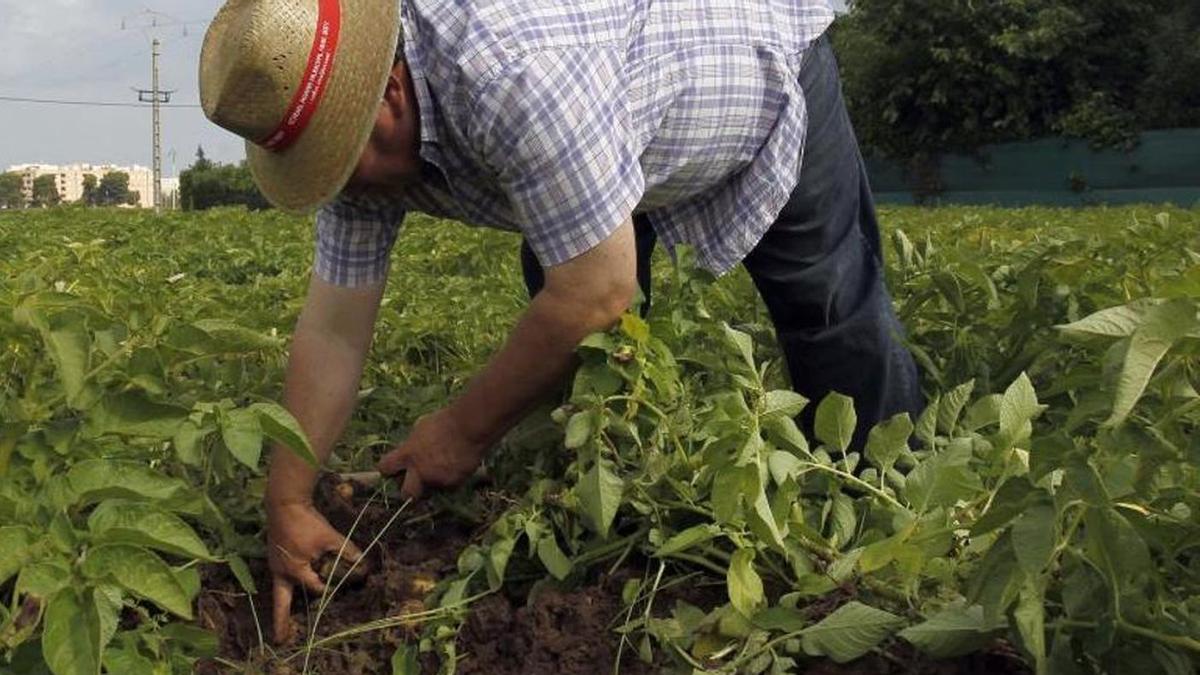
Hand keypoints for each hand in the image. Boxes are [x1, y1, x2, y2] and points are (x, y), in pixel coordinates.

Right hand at [266, 500, 361, 643]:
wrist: (284, 502)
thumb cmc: (307, 521)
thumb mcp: (330, 537)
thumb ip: (346, 552)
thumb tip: (363, 564)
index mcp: (295, 570)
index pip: (316, 587)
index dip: (330, 588)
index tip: (342, 587)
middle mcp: (281, 572)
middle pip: (281, 601)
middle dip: (282, 621)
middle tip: (282, 639)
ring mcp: (274, 564)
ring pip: (279, 590)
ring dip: (282, 605)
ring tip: (283, 624)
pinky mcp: (274, 555)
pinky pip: (280, 576)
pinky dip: (284, 586)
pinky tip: (288, 590)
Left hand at [376, 407, 487, 499]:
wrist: (469, 428)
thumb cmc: (445, 422)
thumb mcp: (421, 428)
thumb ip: (413, 443)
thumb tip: (410, 448)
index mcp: (407, 454)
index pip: (385, 468)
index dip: (388, 469)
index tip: (393, 469)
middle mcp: (419, 471)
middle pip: (406, 494)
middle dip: (409, 491)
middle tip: (415, 484)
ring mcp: (436, 480)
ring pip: (431, 489)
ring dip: (434, 483)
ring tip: (445, 466)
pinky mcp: (453, 484)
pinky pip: (449, 486)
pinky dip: (452, 479)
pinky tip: (458, 466)